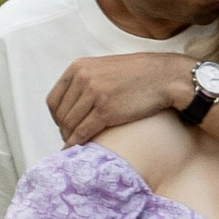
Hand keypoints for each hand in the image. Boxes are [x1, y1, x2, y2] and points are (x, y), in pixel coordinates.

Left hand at [47, 50, 193, 141]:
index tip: (64, 127)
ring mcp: (94, 93)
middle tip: (72, 140)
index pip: (54, 100)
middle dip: (64, 131)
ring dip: (70, 139)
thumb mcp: (105, 68)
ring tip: (77, 146)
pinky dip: (76, 144)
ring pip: (69, 125)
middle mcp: (83, 78)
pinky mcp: (105, 110)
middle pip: (61, 115)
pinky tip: (77, 150)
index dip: (57, 118)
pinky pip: (82, 133)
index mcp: (79, 67)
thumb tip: (72, 104)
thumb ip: (86, 80)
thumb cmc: (138, 74)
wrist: (164, 76)